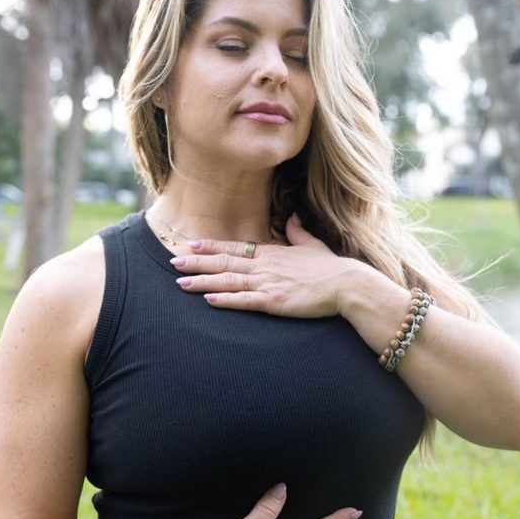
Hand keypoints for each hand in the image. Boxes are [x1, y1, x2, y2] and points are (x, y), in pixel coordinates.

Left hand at [172, 215, 357, 317]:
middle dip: (197, 263)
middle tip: (173, 261)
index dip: (211, 247)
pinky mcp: (274, 302)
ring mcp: (268, 283)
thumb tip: (292, 216)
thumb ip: (298, 231)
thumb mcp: (312, 244)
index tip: (191, 245)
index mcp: (271, 253)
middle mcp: (265, 266)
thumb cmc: (330, 267)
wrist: (346, 284)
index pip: (235, 248)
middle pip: (224, 263)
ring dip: (203, 282)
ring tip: (181, 282)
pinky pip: (245, 301)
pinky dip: (225, 300)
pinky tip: (208, 300)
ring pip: (228, 281)